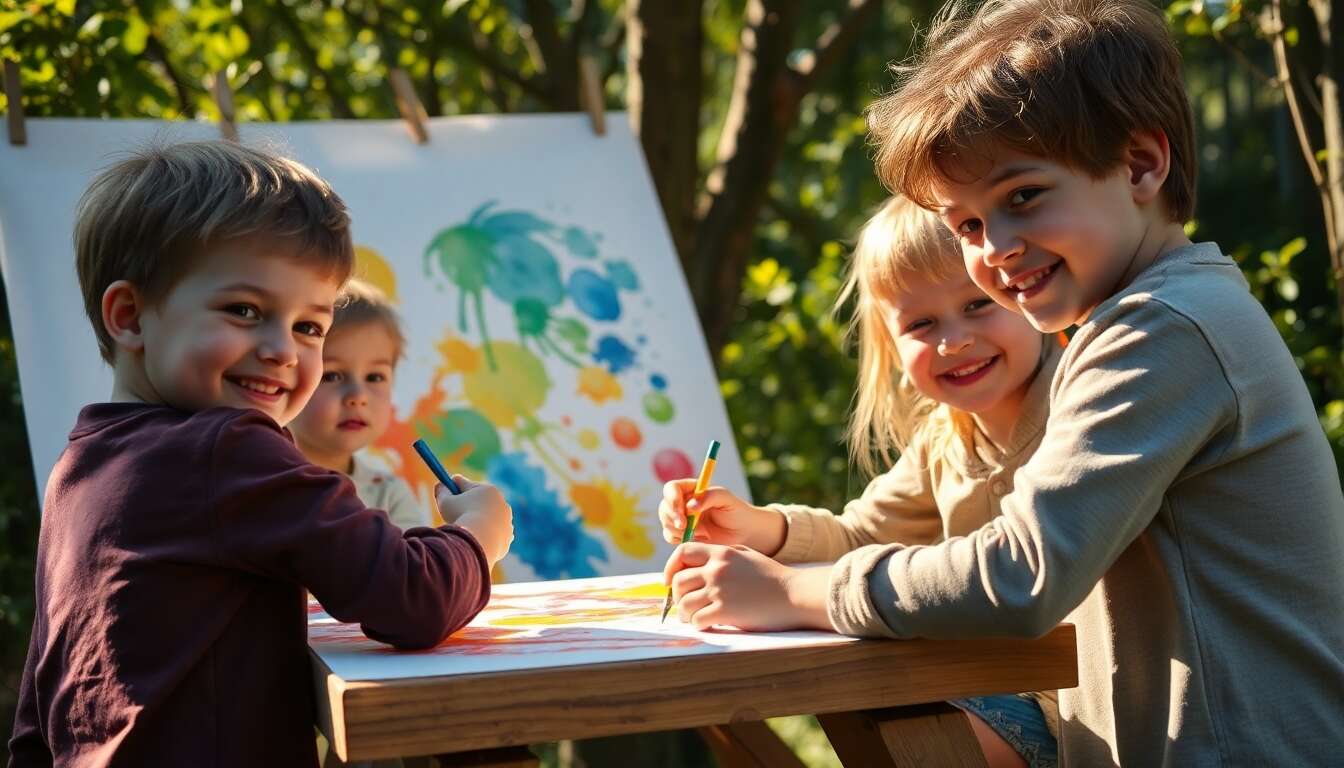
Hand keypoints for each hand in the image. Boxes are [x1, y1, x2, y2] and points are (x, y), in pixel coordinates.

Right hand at [438, 477, 512, 566]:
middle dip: (467, 506)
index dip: (454, 487)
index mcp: (488, 490)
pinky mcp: (507, 537)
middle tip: (453, 513)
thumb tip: (440, 485)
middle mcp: (501, 503)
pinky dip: (484, 537)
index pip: (468, 485)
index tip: (445, 488)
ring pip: (487, 520)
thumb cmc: (461, 517)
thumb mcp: (445, 502)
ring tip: (465, 530)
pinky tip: (476, 540)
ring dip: (477, 523)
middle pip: (480, 502)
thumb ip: (441, 491)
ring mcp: (507, 520)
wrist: (481, 540)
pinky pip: (493, 536)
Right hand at [657, 480, 784, 554]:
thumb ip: (709, 497)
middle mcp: (683, 502)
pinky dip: (679, 539)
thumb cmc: (737, 512)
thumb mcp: (726, 499)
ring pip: (666, 523)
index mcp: (692, 489)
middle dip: (672, 517)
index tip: (681, 510)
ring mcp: (682, 519)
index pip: (672, 489)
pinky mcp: (683, 535)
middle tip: (685, 526)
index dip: (672, 498)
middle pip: (664, 506)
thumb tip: (690, 505)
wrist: (744, 534)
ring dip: (678, 529)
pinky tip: (699, 538)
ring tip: (701, 532)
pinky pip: (670, 536)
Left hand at [662, 543, 830, 631]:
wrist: (795, 594)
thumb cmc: (772, 577)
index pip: (682, 552)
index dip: (670, 567)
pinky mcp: (725, 612)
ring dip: (685, 614)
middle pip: (678, 581)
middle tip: (684, 605)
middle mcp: (716, 569)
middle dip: (676, 596)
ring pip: (684, 603)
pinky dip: (698, 625)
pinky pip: (697, 620)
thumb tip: (697, 565)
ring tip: (693, 618)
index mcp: (721, 553)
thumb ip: (722, 556)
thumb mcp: (746, 555)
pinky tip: (707, 625)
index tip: (669, 581)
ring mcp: (719, 590)